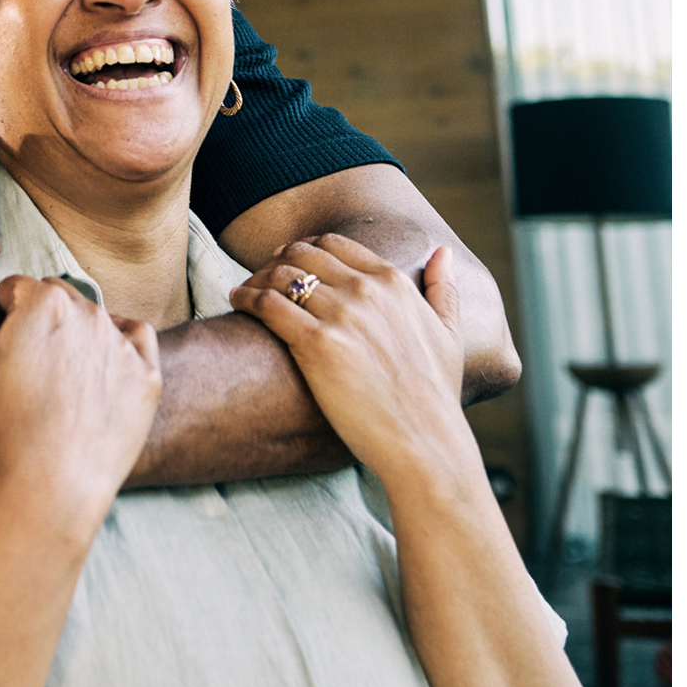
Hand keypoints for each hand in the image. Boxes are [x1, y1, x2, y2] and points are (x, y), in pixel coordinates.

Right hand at [0, 275, 161, 528]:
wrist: (52, 488)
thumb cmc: (3, 429)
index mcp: (44, 302)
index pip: (12, 290)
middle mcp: (89, 312)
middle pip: (54, 298)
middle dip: (36, 320)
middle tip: (21, 368)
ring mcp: (122, 343)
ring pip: (93, 319)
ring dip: (73, 335)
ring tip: (55, 382)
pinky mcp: (146, 376)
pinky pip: (136, 340)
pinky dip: (119, 347)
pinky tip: (99, 373)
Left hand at [228, 235, 468, 480]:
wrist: (424, 444)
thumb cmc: (434, 397)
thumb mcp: (448, 335)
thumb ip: (442, 290)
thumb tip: (442, 252)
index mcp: (393, 282)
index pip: (333, 243)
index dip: (303, 248)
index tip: (287, 261)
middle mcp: (366, 290)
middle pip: (301, 254)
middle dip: (275, 260)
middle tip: (260, 276)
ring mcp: (341, 315)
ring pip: (279, 275)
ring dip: (255, 278)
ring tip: (244, 291)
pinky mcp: (316, 343)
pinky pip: (267, 304)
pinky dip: (246, 298)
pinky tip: (238, 303)